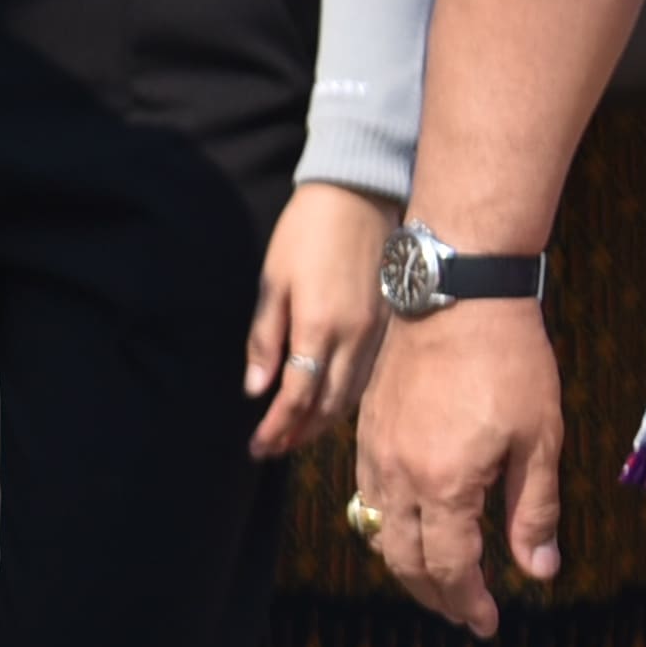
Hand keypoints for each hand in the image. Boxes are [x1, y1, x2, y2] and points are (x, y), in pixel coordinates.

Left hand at [245, 181, 396, 459]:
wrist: (359, 195)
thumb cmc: (307, 232)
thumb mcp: (274, 280)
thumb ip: (266, 337)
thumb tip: (256, 390)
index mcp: (320, 329)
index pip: (297, 397)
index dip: (277, 427)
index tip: (257, 447)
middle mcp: (354, 341)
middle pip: (327, 407)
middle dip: (298, 434)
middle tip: (272, 450)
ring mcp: (377, 336)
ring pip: (350, 399)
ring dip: (322, 424)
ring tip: (295, 438)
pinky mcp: (389, 328)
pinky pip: (366, 380)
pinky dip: (345, 402)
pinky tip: (330, 408)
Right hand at [356, 297, 564, 636]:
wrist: (456, 293)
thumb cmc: (509, 364)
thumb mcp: (539, 441)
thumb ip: (533, 511)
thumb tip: (538, 571)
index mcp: (443, 483)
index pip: (449, 566)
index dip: (469, 602)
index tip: (488, 624)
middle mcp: (398, 474)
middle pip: (403, 558)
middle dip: (433, 595)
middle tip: (463, 614)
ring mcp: (374, 449)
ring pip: (376, 528)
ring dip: (405, 564)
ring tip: (437, 580)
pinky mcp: (366, 426)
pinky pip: (366, 492)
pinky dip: (385, 524)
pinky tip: (410, 523)